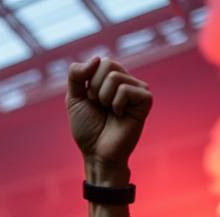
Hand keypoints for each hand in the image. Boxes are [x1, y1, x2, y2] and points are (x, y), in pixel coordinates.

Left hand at [67, 57, 152, 174]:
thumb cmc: (87, 129)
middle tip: (101, 108)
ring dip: (104, 99)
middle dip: (95, 89)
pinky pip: (125, 90)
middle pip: (108, 64)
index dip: (89, 83)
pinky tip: (120, 117)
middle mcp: (126, 80)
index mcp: (111, 78)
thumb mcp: (74, 99)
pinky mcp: (145, 100)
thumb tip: (97, 59)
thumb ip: (76, 75)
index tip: (91, 101)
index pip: (99, 62)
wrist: (97, 154)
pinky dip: (116, 105)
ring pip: (115, 77)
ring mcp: (137, 89)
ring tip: (110, 113)